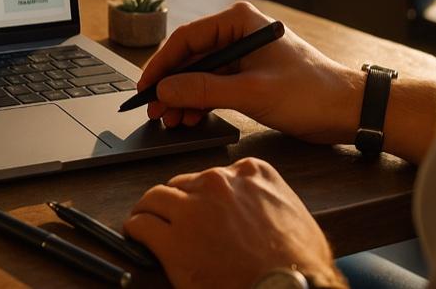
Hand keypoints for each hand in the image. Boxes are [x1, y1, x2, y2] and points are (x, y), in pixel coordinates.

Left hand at [124, 158, 346, 288]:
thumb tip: (253, 203)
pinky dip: (136, 229)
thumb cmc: (298, 262)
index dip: (202, 195)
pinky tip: (138, 236)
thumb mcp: (292, 212)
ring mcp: (193, 209)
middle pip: (181, 184)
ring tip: (147, 223)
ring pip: (155, 198)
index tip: (200, 207)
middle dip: (176, 203)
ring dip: (149, 211)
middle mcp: (218, 184)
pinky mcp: (173, 239)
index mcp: (249, 173)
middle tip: (173, 221)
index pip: (212, 175)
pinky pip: (141, 225)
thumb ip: (264, 196)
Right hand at [138, 1, 363, 143]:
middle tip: (155, 111)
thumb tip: (165, 91)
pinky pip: (212, 86)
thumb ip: (204, 90)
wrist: (349, 111)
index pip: (186, 39)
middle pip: (189, 58)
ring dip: (183, 98)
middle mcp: (238, 33)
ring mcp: (242, 55)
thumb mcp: (252, 92)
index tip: (146, 88)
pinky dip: (199, 103)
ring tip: (171, 121)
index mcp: (240, 22)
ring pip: (198, 75)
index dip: (161, 65)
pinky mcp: (248, 76)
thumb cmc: (311, 93)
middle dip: (171, 86)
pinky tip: (190, 119)